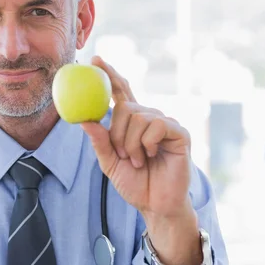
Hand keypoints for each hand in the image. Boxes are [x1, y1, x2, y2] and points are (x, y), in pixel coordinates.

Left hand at [81, 56, 201, 264]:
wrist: (156, 205)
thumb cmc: (135, 184)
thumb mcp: (110, 163)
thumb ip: (100, 142)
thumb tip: (85, 121)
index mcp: (133, 123)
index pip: (121, 93)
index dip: (110, 75)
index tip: (96, 59)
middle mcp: (150, 117)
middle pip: (125, 107)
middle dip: (118, 133)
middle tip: (124, 154)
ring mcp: (165, 123)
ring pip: (138, 117)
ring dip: (131, 143)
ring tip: (138, 160)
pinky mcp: (179, 133)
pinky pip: (156, 125)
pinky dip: (147, 143)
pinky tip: (151, 156)